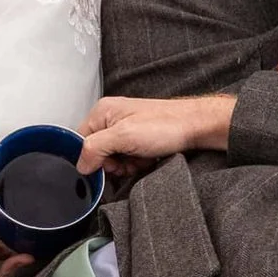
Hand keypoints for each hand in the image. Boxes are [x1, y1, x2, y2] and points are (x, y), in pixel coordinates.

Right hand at [76, 95, 235, 174]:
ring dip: (126, 165)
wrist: (197, 127)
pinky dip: (136, 163)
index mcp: (102, 111)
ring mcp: (126, 128)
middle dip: (112, 163)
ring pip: (113, 158)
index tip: (106, 165)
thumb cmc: (166, 125)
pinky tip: (147, 159)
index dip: (91, 158)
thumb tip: (81, 164)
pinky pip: (127, 158)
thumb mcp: (123, 136)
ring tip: (141, 158)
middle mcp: (112, 118)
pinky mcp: (138, 139)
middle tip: (127, 161)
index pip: (80, 141)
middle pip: (97, 152)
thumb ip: (95, 149)